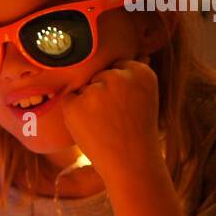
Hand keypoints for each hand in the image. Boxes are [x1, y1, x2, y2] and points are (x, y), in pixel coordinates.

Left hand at [61, 60, 162, 182]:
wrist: (131, 163)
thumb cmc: (137, 131)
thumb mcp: (146, 98)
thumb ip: (137, 75)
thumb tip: (139, 53)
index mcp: (141, 71)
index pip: (117, 66)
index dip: (118, 89)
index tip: (127, 106)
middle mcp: (118, 76)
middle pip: (98, 75)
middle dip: (102, 94)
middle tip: (116, 118)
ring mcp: (95, 90)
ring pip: (83, 87)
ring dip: (88, 104)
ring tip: (105, 124)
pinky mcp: (75, 105)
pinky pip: (68, 100)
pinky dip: (74, 113)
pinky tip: (91, 127)